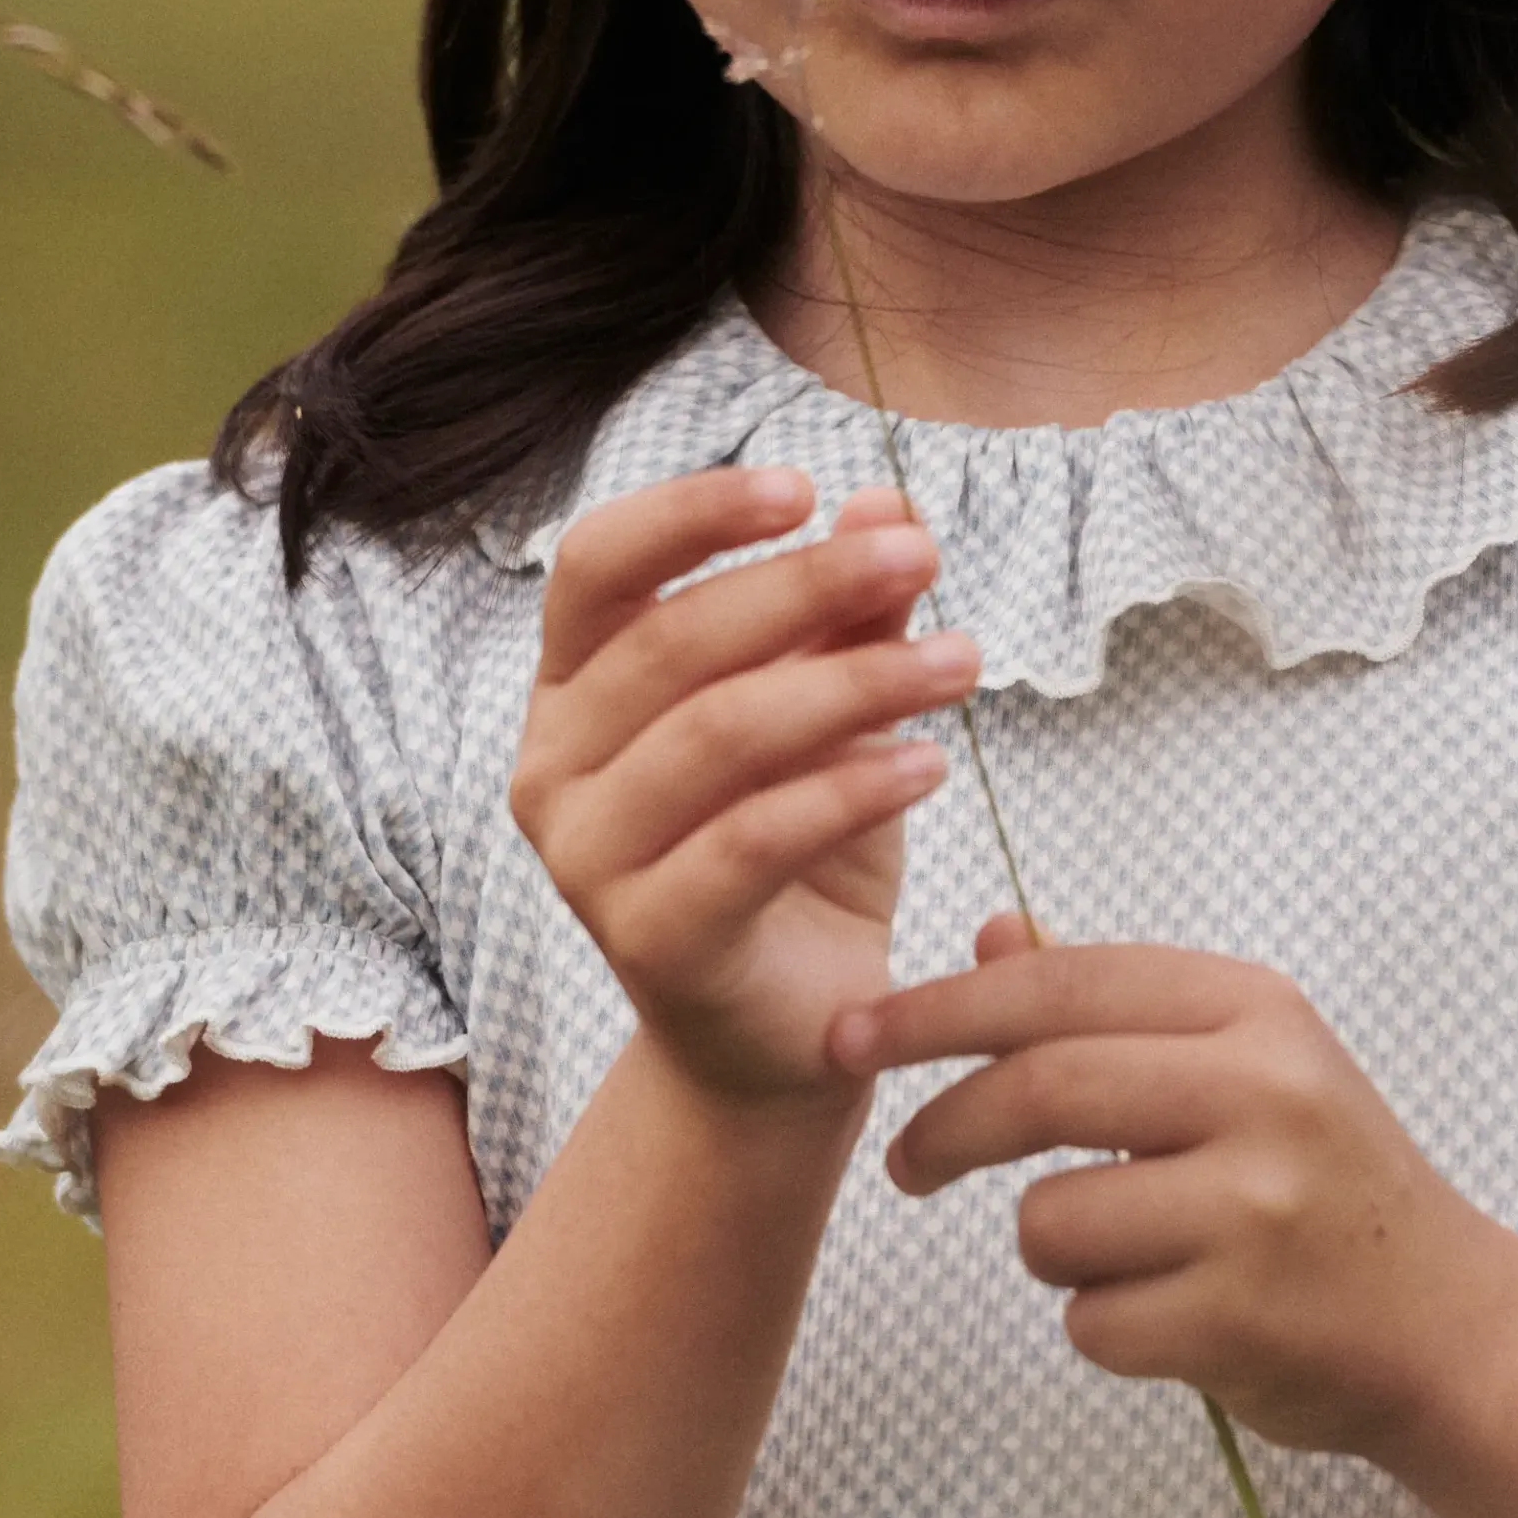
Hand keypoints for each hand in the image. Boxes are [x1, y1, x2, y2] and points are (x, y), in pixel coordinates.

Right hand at [511, 468, 978, 1105]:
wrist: (794, 1033)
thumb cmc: (801, 856)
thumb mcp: (834, 719)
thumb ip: (846, 618)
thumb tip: (886, 500)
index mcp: (574, 691)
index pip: (595, 566)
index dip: (691, 513)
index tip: (803, 484)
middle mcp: (553, 768)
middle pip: (673, 641)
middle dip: (810, 586)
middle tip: (922, 555)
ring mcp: (586, 861)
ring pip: (718, 734)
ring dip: (854, 682)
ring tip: (963, 659)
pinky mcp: (648, 940)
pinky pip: (751, 840)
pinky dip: (848, 790)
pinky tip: (931, 765)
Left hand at [870, 926, 1511, 1457]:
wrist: (1450, 1323)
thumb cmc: (1329, 1188)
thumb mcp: (1248, 1064)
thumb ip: (1118, 1007)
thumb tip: (994, 935)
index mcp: (1256, 1012)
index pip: (1059, 986)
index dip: (937, 1008)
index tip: (855, 1034)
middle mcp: (1263, 1094)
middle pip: (1037, 1089)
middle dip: (943, 1130)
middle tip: (906, 1164)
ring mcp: (1255, 1209)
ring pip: (1049, 1221)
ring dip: (1056, 1251)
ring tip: (1135, 1258)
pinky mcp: (1239, 1317)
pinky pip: (1089, 1321)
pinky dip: (1106, 1329)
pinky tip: (1178, 1318)